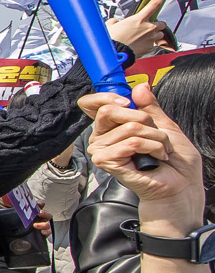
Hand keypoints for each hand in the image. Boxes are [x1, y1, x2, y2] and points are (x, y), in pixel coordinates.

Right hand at [82, 85, 204, 230]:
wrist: (180, 185)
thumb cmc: (173, 161)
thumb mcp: (164, 125)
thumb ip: (149, 106)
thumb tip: (139, 87)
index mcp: (111, 126)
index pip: (92, 104)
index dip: (107, 96)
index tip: (128, 101)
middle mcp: (102, 137)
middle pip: (110, 110)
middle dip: (143, 119)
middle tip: (154, 133)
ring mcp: (101, 150)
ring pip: (129, 128)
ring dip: (155, 138)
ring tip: (159, 150)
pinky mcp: (106, 161)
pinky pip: (132, 142)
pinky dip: (152, 147)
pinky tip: (155, 158)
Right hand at [107, 0, 166, 58]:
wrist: (116, 53)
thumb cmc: (113, 40)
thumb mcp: (110, 26)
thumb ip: (115, 21)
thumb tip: (114, 22)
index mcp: (139, 19)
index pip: (153, 5)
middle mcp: (148, 28)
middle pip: (161, 23)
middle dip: (156, 24)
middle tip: (148, 26)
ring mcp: (151, 37)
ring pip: (160, 34)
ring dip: (155, 34)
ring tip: (146, 36)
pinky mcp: (150, 47)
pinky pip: (154, 43)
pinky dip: (150, 43)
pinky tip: (142, 44)